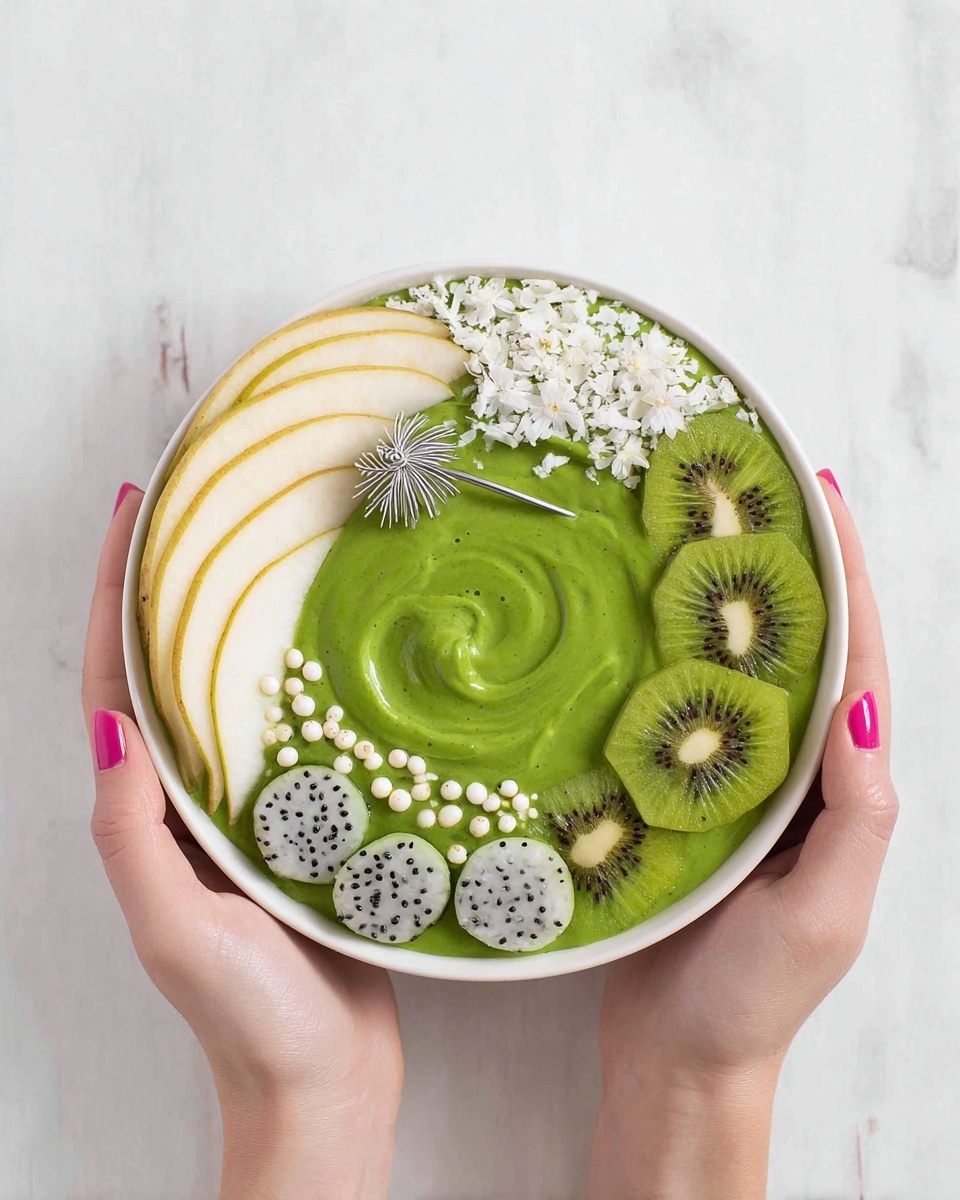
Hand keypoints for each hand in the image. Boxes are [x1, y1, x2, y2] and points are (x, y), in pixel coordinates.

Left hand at [82, 485, 402, 1199]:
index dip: (118, 593)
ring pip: (235, 695)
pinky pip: (297, 735)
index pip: (119, 682)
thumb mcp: (178, 930)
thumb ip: (134, 835)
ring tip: (267, 550)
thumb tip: (105, 722)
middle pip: (173, 671)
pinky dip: (304, 681)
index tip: (135, 511)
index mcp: (148, 814)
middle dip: (176, 586)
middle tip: (204, 505)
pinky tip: (338, 646)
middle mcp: (190, 799)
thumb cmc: (251, 1019)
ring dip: (238, 622)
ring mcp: (251, 808)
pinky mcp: (310, 822)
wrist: (327, 1083)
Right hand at [589, 473, 897, 1199]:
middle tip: (755, 492)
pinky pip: (682, 714)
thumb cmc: (753, 998)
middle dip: (790, 567)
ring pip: (738, 674)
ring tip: (699, 533)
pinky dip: (672, 662)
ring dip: (728, 603)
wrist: (677, 1058)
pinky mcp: (680, 798)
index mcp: (843, 793)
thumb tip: (861, 709)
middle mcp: (795, 776)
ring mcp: (736, 784)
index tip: (822, 501)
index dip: (848, 580)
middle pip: (800, 650)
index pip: (856, 664)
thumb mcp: (825, 915)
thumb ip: (857, 819)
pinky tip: (639, 627)